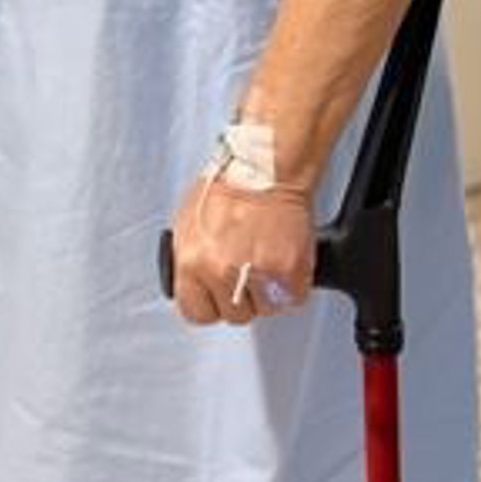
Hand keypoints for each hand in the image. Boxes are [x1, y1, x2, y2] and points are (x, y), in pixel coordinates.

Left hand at [167, 174, 315, 326]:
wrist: (265, 167)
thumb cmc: (228, 185)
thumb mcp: (188, 225)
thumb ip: (188, 261)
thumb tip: (191, 284)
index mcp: (192, 261)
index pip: (195, 313)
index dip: (208, 305)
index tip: (215, 299)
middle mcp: (223, 272)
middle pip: (233, 315)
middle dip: (240, 298)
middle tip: (246, 272)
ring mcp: (258, 274)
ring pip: (265, 310)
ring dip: (268, 293)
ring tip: (266, 263)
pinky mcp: (290, 271)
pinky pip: (292, 299)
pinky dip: (292, 286)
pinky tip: (283, 262)